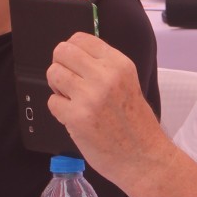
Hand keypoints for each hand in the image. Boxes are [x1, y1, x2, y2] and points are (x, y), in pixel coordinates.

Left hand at [47, 33, 171, 195]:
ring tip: (72, 99)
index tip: (74, 63)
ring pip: (53, 74)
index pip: (80, 38)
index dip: (71, 50)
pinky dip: (59, 110)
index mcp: (120, 64)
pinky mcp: (76, 117)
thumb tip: (73, 56)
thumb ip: (104, 68)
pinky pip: (52, 101)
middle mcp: (105, 76)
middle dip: (60, 65)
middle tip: (68, 81)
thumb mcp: (128, 83)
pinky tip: (75, 117)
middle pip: (62, 51)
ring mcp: (89, 96)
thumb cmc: (135, 124)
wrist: (144, 158)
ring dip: (57, 87)